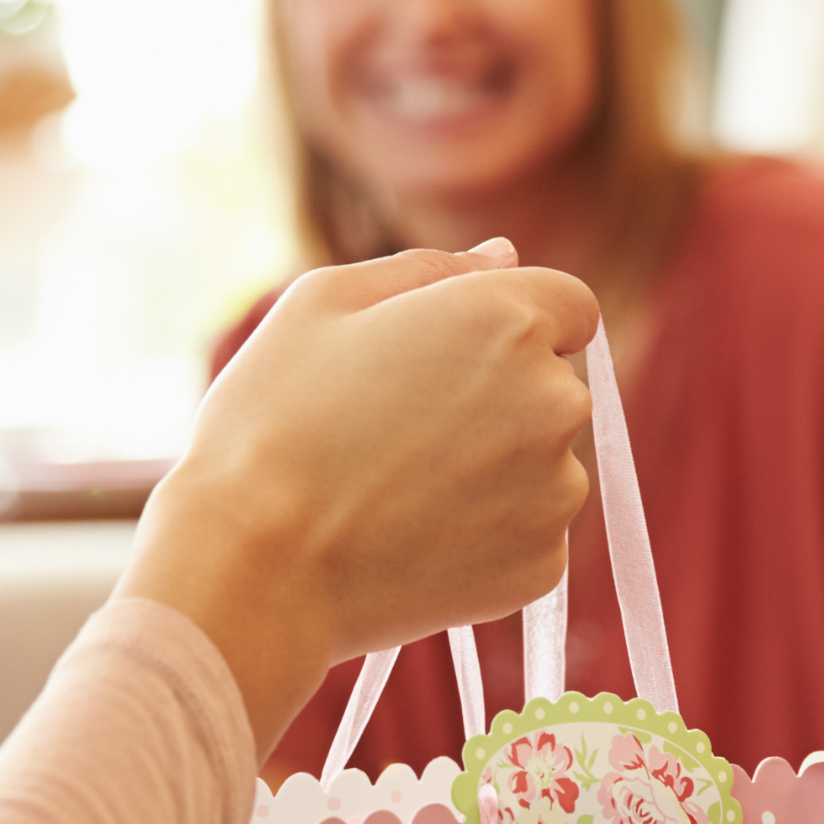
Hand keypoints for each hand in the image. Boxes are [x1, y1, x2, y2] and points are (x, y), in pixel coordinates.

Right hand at [122, 241, 599, 751]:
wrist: (254, 564)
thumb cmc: (273, 418)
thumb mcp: (324, 302)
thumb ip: (429, 267)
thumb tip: (502, 257)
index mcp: (507, 319)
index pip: (569, 306)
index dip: (510, 323)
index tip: (448, 356)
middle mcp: (554, 400)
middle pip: (555, 386)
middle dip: (499, 396)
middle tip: (400, 428)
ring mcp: (556, 491)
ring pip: (546, 463)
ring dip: (496, 467)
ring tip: (399, 487)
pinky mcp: (542, 566)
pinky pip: (529, 532)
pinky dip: (486, 533)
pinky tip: (412, 536)